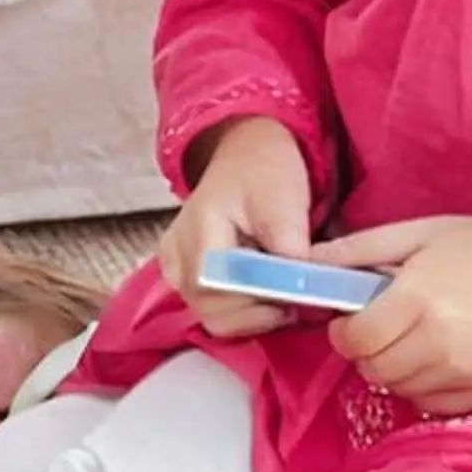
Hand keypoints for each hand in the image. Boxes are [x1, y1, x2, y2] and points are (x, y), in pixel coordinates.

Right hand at [158, 117, 313, 338]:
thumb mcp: (286, 202)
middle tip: (290, 298)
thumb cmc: (265, 169)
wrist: (245, 153)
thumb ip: (289, 251)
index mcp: (199, 228)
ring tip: (277, 293)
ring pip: (209, 318)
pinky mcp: (180, 276)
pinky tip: (258, 293)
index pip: (216, 290)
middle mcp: (176, 253)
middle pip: (210, 311)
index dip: (254, 305)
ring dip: (249, 316)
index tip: (291, 299)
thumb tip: (298, 294)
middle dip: (255, 313)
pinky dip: (238, 312)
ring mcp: (174, 267)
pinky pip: (208, 311)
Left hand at [311, 202, 471, 414]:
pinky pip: (426, 402)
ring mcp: (461, 374)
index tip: (360, 316)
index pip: (352, 339)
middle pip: (370, 368)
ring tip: (426, 333)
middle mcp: (438, 343)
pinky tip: (448, 353)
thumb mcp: (424, 232)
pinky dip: (426, 383)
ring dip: (398, 366)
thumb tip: (303, 262)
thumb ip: (360, 250)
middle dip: (370, 348)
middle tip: (395, 323)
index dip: (347, 329)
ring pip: (395, 387)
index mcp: (420, 298)